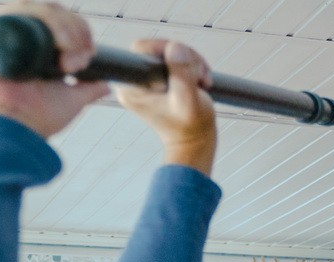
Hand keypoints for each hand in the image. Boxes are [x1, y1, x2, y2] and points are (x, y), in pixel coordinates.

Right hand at [0, 3, 109, 138]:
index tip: (90, 52)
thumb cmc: (36, 119)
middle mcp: (17, 37)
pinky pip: (18, 10)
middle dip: (75, 29)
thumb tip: (105, 85)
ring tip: (70, 54)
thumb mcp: (70, 99)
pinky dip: (42, 17)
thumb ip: (86, 89)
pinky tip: (59, 41)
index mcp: (33, 48)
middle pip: (51, 12)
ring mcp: (2, 33)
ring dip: (63, 25)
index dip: (79, 30)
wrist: (15, 129)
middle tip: (82, 58)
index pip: (60, 23)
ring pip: (38, 9)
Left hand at [115, 39, 217, 173]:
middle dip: (183, 58)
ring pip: (170, 51)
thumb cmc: (191, 128)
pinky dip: (191, 66)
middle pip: (157, 48)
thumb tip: (175, 47)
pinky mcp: (158, 78)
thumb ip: (182, 75)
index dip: (166, 52)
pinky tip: (199, 80)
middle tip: (198, 77)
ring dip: (191, 63)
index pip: (142, 49)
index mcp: (132, 87)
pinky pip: (174, 59)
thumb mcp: (189, 102)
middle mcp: (135, 81)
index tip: (183, 69)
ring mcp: (147, 79)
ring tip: (201, 81)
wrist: (195, 141)